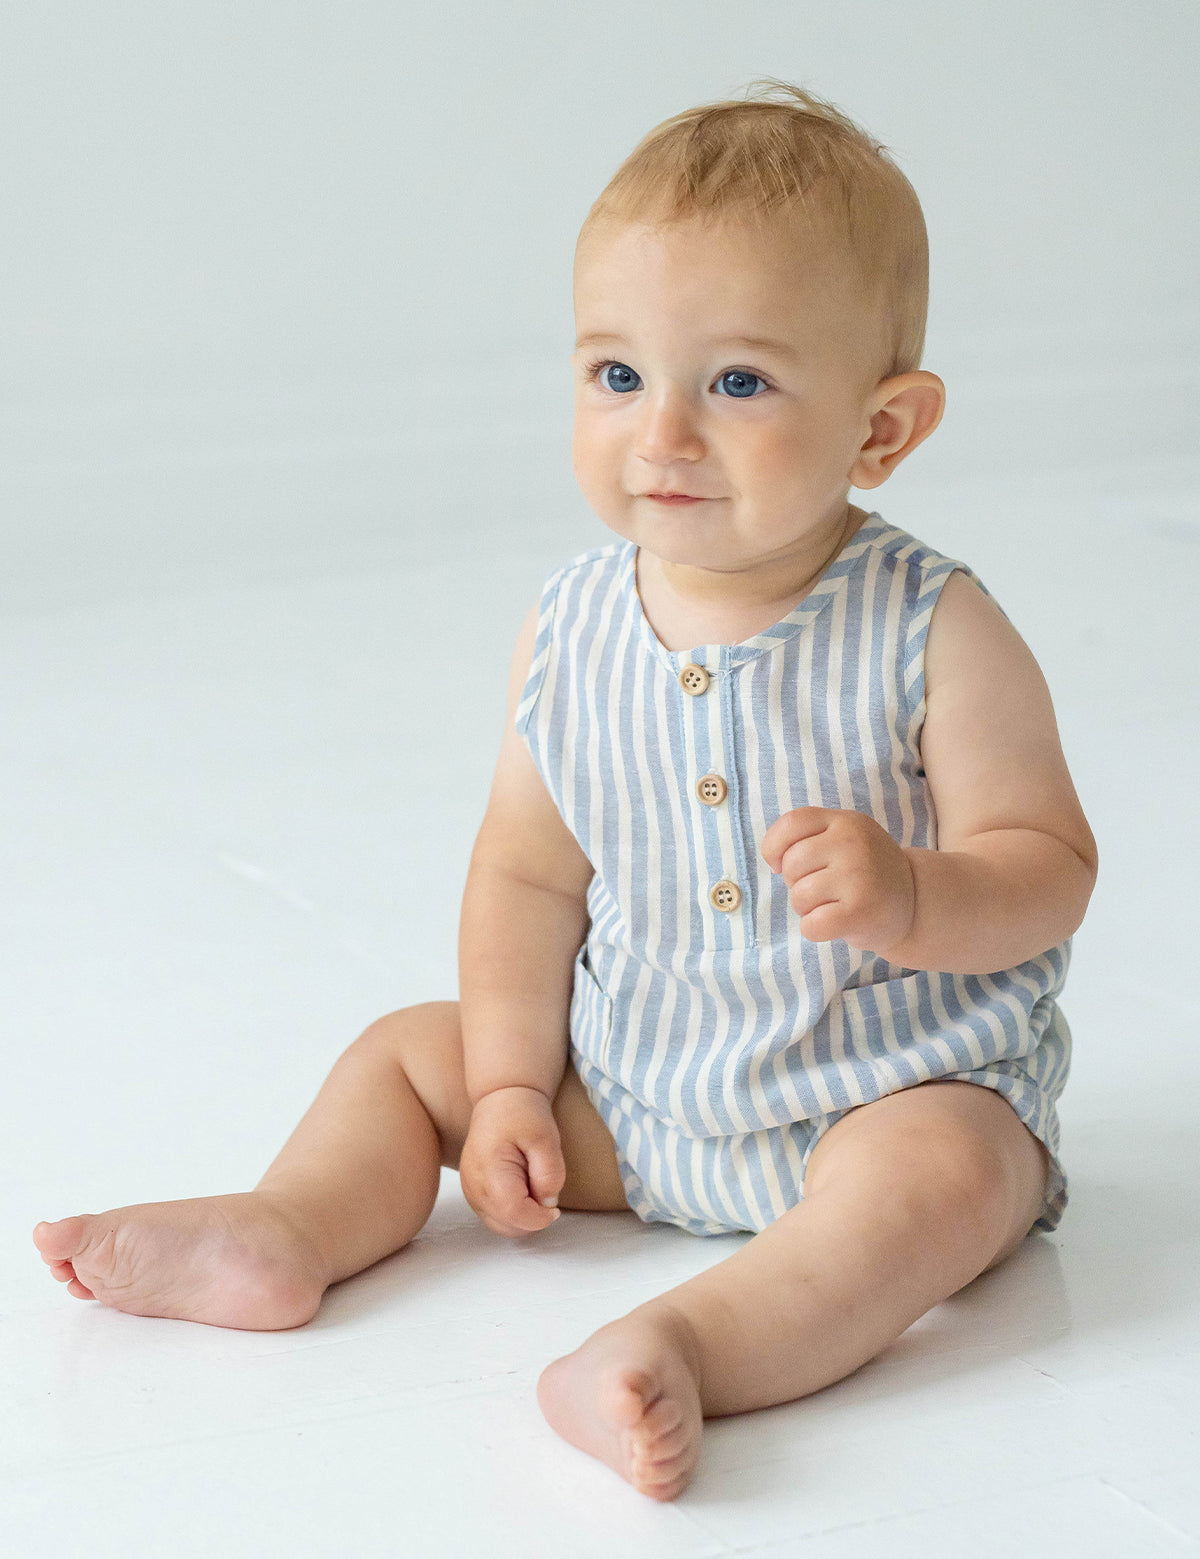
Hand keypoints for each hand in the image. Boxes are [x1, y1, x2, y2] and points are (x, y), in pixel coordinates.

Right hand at [459, 1086, 565, 1238]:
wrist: (502, 1099)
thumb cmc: (523, 1114)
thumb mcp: (546, 1138)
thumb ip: (549, 1174)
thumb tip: (547, 1204)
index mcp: (489, 1171)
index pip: (514, 1213)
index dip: (539, 1218)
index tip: (555, 1207)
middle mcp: (473, 1186)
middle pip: (507, 1226)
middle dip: (532, 1218)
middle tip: (544, 1190)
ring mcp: (470, 1191)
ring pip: (501, 1226)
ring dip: (523, 1216)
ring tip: (533, 1185)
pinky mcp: (473, 1193)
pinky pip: (496, 1217)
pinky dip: (514, 1212)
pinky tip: (523, 1188)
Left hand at [761, 806, 915, 954]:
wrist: (916, 903)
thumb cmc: (865, 873)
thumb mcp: (845, 839)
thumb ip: (809, 838)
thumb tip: (775, 861)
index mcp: (846, 822)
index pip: (792, 823)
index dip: (775, 847)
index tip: (781, 864)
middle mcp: (854, 843)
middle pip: (792, 865)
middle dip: (797, 883)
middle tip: (825, 889)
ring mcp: (859, 876)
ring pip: (799, 896)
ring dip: (808, 908)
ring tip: (834, 905)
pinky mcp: (861, 911)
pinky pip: (811, 925)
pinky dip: (815, 930)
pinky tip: (836, 924)